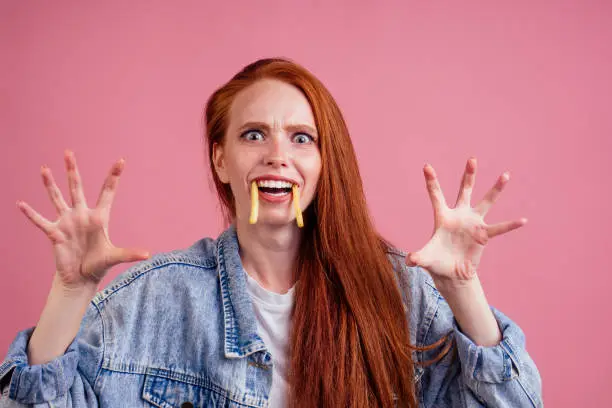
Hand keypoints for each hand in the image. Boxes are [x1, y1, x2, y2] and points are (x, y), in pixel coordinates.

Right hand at [17, 150, 149, 290]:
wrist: (81, 278)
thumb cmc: (98, 264)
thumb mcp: (114, 257)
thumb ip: (129, 254)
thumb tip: (147, 255)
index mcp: (99, 217)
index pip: (107, 192)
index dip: (114, 177)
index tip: (121, 160)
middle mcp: (82, 215)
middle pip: (76, 187)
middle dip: (72, 170)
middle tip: (68, 152)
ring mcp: (67, 222)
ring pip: (57, 198)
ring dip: (50, 185)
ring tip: (44, 169)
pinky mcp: (55, 233)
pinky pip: (40, 221)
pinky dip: (31, 214)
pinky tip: (21, 204)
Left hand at [406, 158, 525, 284]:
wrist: (451, 273)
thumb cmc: (436, 262)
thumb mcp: (425, 259)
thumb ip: (417, 258)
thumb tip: (409, 261)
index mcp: (442, 217)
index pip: (436, 196)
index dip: (431, 181)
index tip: (426, 166)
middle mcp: (459, 215)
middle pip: (464, 191)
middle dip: (469, 175)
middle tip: (472, 159)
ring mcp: (473, 223)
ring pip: (486, 202)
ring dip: (495, 189)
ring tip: (506, 175)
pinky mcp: (483, 235)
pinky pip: (498, 228)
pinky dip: (510, 225)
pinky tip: (523, 220)